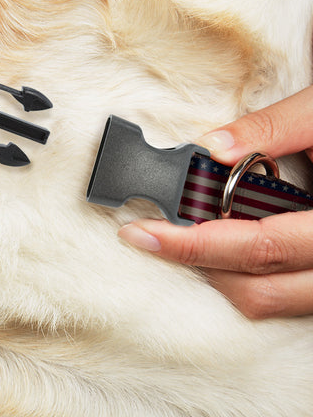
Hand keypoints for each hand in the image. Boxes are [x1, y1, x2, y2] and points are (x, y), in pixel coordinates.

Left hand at [119, 85, 312, 318]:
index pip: (257, 246)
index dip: (193, 244)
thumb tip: (213, 146)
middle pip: (258, 288)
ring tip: (185, 238)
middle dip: (196, 263)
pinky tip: (226, 245)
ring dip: (220, 274)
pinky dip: (248, 276)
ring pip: (271, 301)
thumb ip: (274, 128)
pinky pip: (286, 296)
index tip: (144, 233)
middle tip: (152, 236)